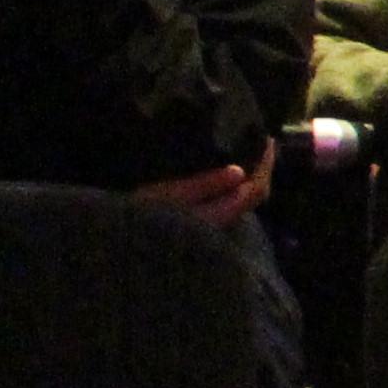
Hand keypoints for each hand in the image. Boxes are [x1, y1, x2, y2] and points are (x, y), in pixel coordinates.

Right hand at [138, 143, 269, 220]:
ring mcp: (211, 225)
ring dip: (246, 178)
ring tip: (242, 152)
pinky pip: (226, 202)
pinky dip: (230, 186)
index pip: (256, 189)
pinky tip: (220, 172)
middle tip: (257, 142)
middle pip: (253, 195)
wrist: (122, 249)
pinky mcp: (199, 225)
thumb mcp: (170, 196)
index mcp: (219, 214)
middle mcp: (221, 222)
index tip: (265, 139)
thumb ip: (205, 185)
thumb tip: (239, 171)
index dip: (265, 164)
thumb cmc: (143, 217)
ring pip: (240, 200)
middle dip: (259, 169)